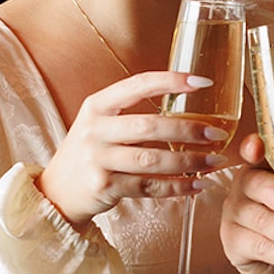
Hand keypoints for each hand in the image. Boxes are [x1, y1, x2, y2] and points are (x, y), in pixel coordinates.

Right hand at [36, 70, 231, 227]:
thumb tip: (187, 105)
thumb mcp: (100, 124)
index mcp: (97, 106)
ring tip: (215, 161)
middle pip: (150, 126)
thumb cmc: (89, 153)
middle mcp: (95, 130)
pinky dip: (178, 187)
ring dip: (190, 161)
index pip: (138, 85)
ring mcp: (98, 159)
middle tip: (216, 133)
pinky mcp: (104, 186)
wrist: (57, 192)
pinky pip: (150, 186)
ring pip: (153, 159)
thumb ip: (131, 113)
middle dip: (188, 129)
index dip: (171, 81)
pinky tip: (198, 184)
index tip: (202, 82)